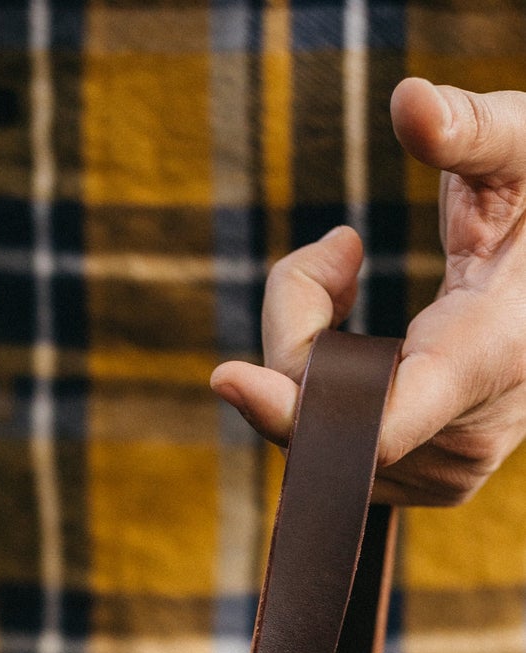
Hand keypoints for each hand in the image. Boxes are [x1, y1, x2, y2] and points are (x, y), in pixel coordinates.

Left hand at [211, 81, 525, 504]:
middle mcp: (465, 436)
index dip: (295, 408)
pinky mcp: (430, 479)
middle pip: (320, 411)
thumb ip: (472, 130)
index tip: (229, 377)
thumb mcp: (524, 152)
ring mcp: (446, 470)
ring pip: (317, 435)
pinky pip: (333, 447)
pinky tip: (363, 340)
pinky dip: (322, 388)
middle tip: (338, 248)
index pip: (374, 420)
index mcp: (488, 359)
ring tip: (353, 276)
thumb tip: (410, 100)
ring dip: (308, 354)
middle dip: (300, 325)